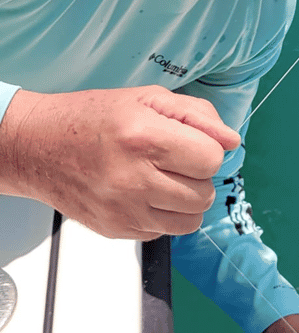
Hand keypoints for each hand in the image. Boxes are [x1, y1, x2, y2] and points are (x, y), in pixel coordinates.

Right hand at [0, 86, 240, 238]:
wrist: (35, 146)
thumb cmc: (92, 118)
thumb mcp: (148, 99)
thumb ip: (197, 116)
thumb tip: (230, 140)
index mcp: (144, 138)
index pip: (211, 160)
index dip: (206, 150)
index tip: (189, 144)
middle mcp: (133, 178)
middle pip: (205, 194)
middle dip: (197, 177)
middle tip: (173, 162)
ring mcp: (123, 210)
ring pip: (191, 220)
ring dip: (186, 201)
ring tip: (163, 180)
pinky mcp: (116, 230)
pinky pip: (164, 232)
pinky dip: (163, 216)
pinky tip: (143, 194)